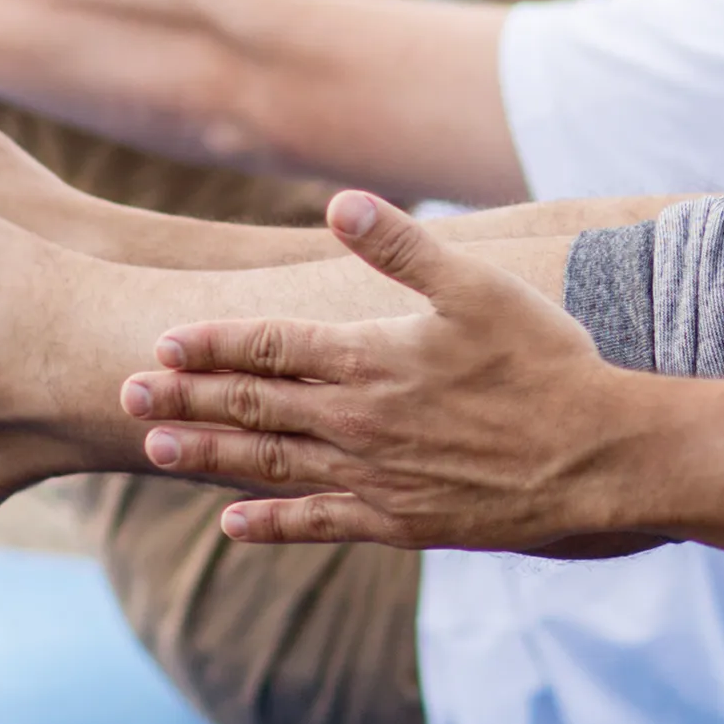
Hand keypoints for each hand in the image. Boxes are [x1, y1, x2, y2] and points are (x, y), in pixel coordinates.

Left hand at [126, 196, 667, 555]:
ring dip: (206, 452)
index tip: (162, 341)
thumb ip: (401, 247)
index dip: (211, 344)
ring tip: (151, 445)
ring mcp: (375, 478)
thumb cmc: (545, 361)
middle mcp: (358, 422)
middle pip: (253, 406)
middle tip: (126, 389)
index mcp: (372, 359)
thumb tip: (337, 200)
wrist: (597, 455)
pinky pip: (317, 523)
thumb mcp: (477, 287)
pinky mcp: (399, 522)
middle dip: (185, 395)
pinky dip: (269, 523)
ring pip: (269, 464)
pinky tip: (230, 523)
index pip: (269, 347)